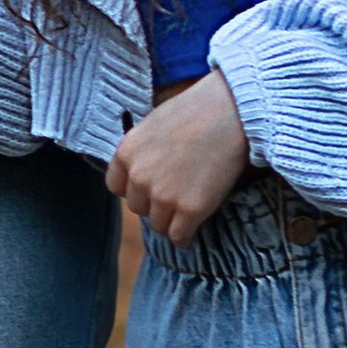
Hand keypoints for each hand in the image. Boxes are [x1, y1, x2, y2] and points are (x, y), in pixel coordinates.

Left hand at [107, 72, 250, 244]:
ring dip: (171, 219)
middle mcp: (139, 177)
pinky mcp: (190, 209)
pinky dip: (185, 236)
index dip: (135, 188)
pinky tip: (192, 228)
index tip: (149, 187)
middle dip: (154, 204)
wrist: (230, 112)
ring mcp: (163, 195)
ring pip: (158, 225)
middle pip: (138, 207)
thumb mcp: (153, 125)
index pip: (116, 187)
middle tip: (175, 193)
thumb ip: (142, 152)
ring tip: (187, 207)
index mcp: (125, 154)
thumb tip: (142, 171)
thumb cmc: (195, 111)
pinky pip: (179, 236)